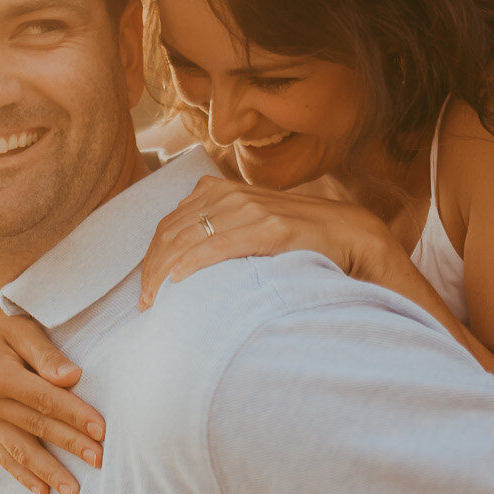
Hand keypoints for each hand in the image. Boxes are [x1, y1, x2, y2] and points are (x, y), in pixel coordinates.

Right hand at [0, 297, 105, 493]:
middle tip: (100, 462)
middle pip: (36, 427)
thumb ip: (47, 356)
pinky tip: (42, 491)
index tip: (101, 430)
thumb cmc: (0, 321)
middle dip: (70, 446)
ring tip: (74, 492)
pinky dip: (23, 475)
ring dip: (48, 472)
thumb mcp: (23, 329)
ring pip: (20, 450)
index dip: (74, 415)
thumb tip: (72, 377)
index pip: (44, 399)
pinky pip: (3, 456)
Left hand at [137, 175, 394, 309]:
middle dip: (151, 269)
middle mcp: (229, 194)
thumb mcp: (248, 222)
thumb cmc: (294, 236)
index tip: (146, 289)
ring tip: (155, 301)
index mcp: (218, 190)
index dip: (151, 258)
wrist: (348, 232)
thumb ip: (217, 226)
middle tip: (144, 302)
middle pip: (171, 232)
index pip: (168, 224)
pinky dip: (193, 263)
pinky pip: (219, 246)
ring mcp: (250, 209)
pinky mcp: (269, 228)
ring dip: (164, 272)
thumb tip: (181, 254)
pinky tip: (179, 280)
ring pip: (188, 239)